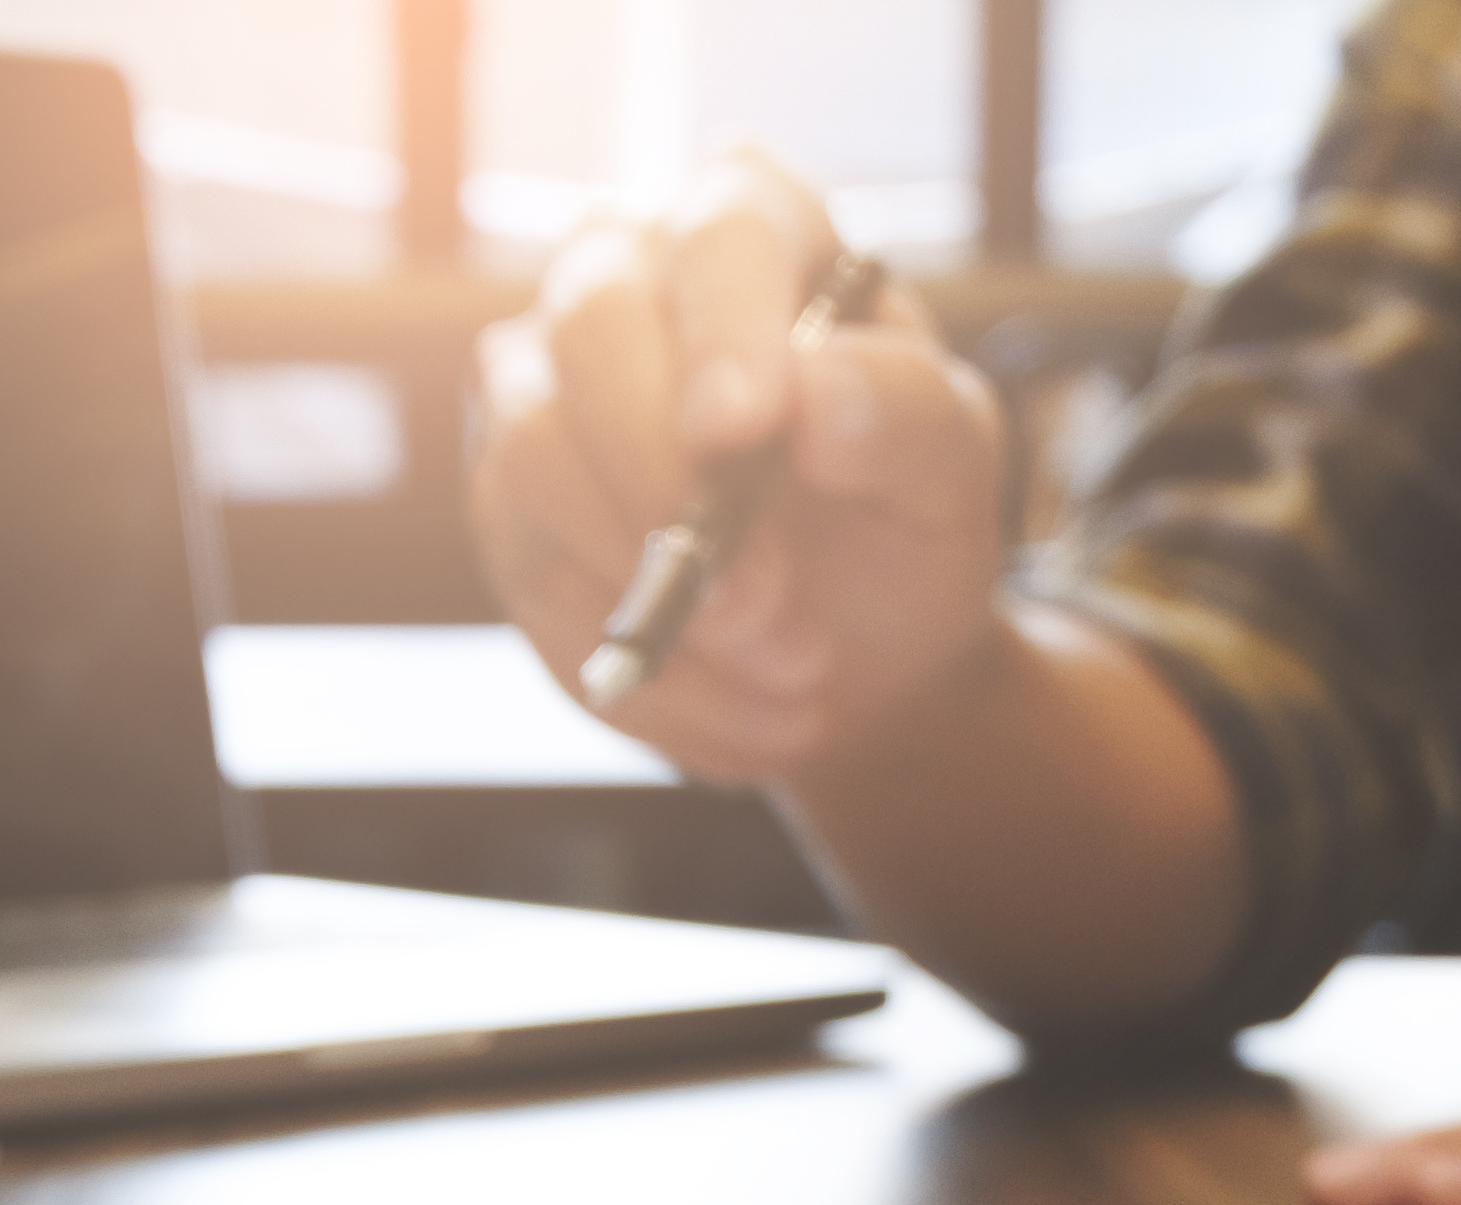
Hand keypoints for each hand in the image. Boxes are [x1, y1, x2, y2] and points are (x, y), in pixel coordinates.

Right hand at [471, 152, 1011, 784]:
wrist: (856, 647)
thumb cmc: (900, 518)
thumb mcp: (951, 472)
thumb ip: (905, 415)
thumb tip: (813, 396)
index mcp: (751, 230)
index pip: (718, 238)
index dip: (723, 331)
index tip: (746, 431)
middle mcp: (624, 282)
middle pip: (590, 324)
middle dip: (667, 477)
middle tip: (766, 604)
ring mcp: (544, 391)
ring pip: (534, 453)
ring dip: (656, 589)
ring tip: (788, 676)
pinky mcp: (509, 509)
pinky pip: (534, 580)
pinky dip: (647, 670)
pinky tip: (741, 718)